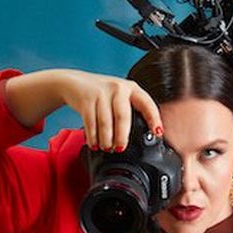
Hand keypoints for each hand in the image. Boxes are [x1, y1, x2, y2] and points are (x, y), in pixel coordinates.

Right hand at [3, 69, 162, 151]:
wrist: (75, 83)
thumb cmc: (103, 94)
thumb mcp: (120, 97)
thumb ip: (131, 111)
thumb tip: (145, 135)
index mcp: (132, 88)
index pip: (147, 104)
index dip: (154, 119)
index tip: (158, 133)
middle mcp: (118, 88)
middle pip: (123, 116)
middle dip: (122, 136)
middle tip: (120, 148)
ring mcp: (101, 93)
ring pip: (105, 122)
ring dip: (106, 139)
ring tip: (107, 147)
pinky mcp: (86, 99)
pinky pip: (90, 123)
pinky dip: (93, 137)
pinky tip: (94, 143)